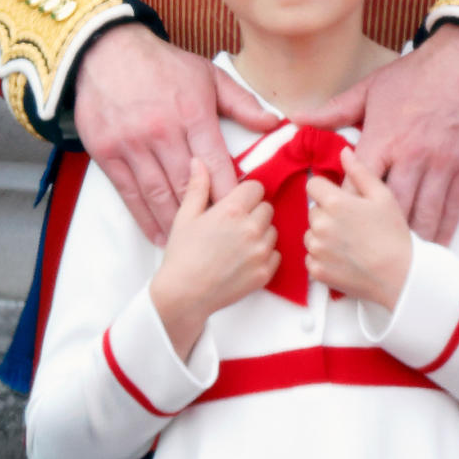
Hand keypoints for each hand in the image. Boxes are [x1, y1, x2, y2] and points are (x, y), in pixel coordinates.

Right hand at [73, 23, 277, 243]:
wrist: (107, 52)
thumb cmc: (164, 65)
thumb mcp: (208, 74)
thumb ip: (241, 102)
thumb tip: (272, 124)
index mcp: (192, 113)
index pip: (216, 163)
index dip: (229, 193)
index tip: (241, 214)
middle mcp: (162, 132)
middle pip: (189, 185)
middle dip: (206, 216)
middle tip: (221, 239)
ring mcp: (133, 144)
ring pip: (159, 194)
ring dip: (175, 224)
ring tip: (191, 246)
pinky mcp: (108, 153)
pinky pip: (130, 193)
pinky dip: (144, 218)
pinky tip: (158, 234)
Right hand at [150, 160, 278, 361]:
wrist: (183, 295)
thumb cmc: (182, 256)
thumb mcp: (185, 216)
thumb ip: (198, 186)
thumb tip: (199, 162)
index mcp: (232, 210)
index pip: (256, 187)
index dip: (245, 194)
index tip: (236, 203)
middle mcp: (251, 229)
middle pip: (267, 207)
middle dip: (254, 212)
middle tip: (235, 225)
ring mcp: (260, 252)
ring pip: (273, 230)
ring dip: (261, 233)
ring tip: (239, 243)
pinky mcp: (265, 273)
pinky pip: (276, 254)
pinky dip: (265, 255)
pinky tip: (245, 259)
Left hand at [295, 24, 458, 244]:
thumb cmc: (417, 73)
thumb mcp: (371, 87)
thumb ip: (335, 110)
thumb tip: (297, 119)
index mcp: (383, 138)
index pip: (356, 185)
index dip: (344, 208)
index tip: (336, 224)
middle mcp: (411, 157)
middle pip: (388, 209)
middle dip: (375, 233)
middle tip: (363, 251)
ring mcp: (441, 166)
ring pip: (423, 215)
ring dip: (410, 241)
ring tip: (397, 262)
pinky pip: (453, 208)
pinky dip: (443, 231)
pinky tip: (433, 248)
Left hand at [305, 148, 410, 308]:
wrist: (400, 276)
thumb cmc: (393, 234)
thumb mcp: (382, 195)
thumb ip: (359, 171)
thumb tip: (343, 152)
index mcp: (334, 202)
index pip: (312, 185)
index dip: (326, 189)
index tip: (341, 199)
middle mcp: (320, 225)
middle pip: (313, 210)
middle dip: (327, 213)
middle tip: (351, 224)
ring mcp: (317, 250)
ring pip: (311, 234)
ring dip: (323, 236)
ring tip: (349, 242)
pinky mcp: (317, 271)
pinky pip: (311, 258)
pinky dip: (323, 258)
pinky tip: (344, 258)